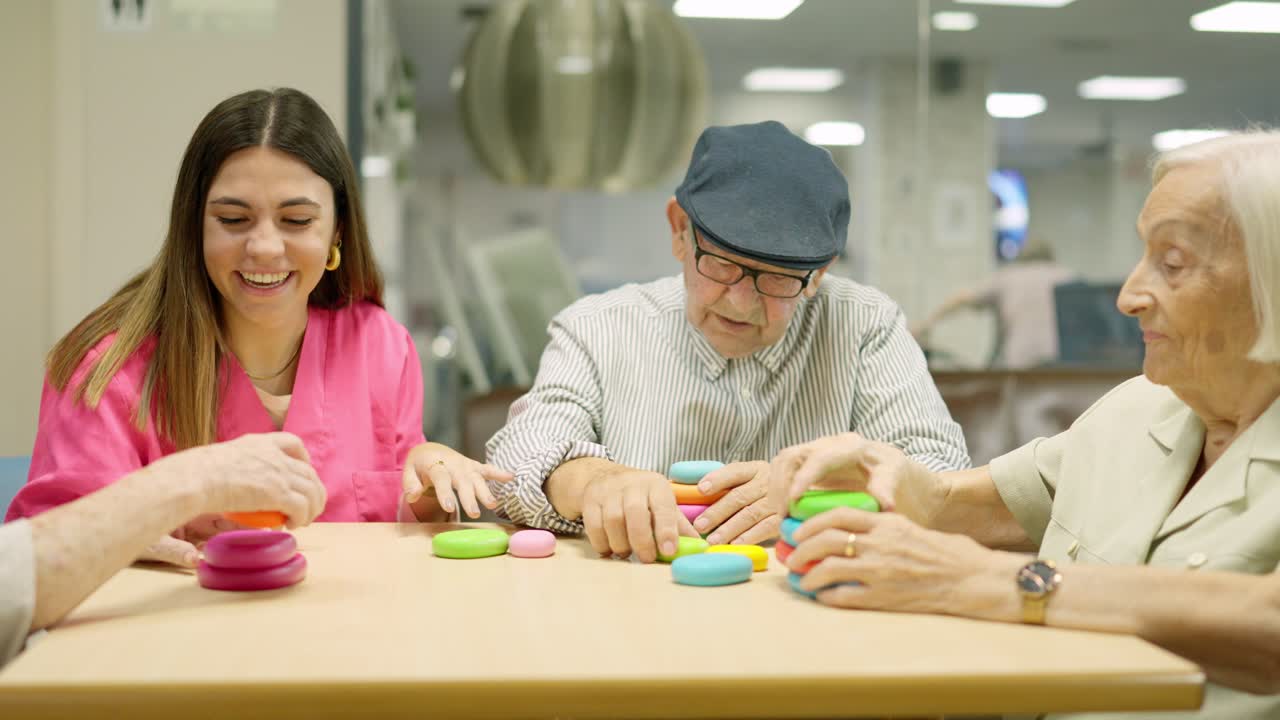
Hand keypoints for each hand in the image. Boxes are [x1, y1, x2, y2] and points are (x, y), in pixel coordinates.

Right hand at [135, 433, 326, 565]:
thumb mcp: (221, 459)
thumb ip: (237, 467)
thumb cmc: (195, 473)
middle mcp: (274, 455)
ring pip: (312, 491)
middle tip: (309, 508)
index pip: (293, 443)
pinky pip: (302, 507)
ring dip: (313, 508)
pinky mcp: (278, 492)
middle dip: (314, 491)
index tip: (304, 470)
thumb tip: (236, 482)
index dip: (304, 458)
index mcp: (259, 442)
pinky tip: (292, 525)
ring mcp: (278, 473)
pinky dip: (302, 518)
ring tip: (304, 521)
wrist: (193, 479)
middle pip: (309, 472)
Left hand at [402, 442, 514, 518]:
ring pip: (477, 478)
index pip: (441, 479)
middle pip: (462, 481)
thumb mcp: (409, 471)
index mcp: (436, 465)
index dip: (445, 493)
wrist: (430, 450)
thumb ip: (410, 483)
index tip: (449, 508)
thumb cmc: (419, 465)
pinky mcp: (474, 466)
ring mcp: (466, 465)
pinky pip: (487, 469)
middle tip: (474, 514)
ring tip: (493, 504)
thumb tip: (413, 495)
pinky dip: (499, 473)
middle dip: (469, 497)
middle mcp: (453, 464)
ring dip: (485, 490)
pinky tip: (511, 477)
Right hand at [580, 468, 698, 562]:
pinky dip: (602, 543)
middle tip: (647, 558)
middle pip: (635, 512)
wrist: (603, 476)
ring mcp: (608, 490)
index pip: (662, 505)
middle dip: (642, 541)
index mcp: (656, 484)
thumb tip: (701, 549)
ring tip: (626, 553)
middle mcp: (632, 483)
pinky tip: (610, 549)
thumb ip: (679, 526)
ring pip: (613, 520)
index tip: (669, 551)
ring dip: (621, 544)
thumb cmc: (641, 497)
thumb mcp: (662, 504)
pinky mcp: (590, 500)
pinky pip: (593, 526)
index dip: (666, 529)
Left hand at [689, 462, 779, 545]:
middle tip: (699, 525)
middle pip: (739, 497)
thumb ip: (725, 481)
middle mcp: (767, 482)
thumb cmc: (760, 488)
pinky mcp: (783, 518)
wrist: (798, 492)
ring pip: (750, 514)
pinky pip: (765, 528)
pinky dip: (749, 537)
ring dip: (730, 528)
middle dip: (717, 512)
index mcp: (755, 469)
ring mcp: (777, 500)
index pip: (734, 471)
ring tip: (713, 539)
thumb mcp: (748, 478)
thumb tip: (688, 486)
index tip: (701, 489)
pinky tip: (734, 544)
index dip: (717, 479)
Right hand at [766, 432, 947, 525]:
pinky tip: (783, 512)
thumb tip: (884, 503)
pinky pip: (785, 473)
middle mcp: (829, 444)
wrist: (904, 479)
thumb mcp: (898, 479)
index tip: (793, 502)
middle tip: (782, 515)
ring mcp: (816, 453)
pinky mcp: (809, 466)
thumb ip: (887, 487)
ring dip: (776, 488)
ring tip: (781, 516)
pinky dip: (779, 491)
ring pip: (782, 463)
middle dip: (781, 485)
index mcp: (851, 446)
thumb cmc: (902, 479)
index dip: (802, 479)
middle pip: (791, 455)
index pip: (819, 458)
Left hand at [787, 508, 1023, 620]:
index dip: (812, 521)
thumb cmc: (944, 552)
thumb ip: (879, 526)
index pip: (838, 514)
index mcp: (886, 524)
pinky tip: (821, 597)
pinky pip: (844, 597)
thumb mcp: (909, 527)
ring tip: (801, 580)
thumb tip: (846, 530)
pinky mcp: (884, 598)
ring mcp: (880, 572)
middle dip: (802, 548)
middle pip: (826, 540)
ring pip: (828, 569)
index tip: (798, 529)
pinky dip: (826, 597)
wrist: (970, 578)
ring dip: (808, 575)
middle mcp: (879, 545)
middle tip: (792, 556)